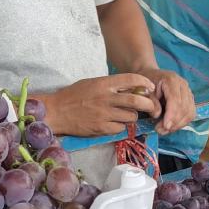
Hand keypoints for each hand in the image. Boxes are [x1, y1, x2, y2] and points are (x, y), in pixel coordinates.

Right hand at [42, 75, 160, 136]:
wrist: (56, 112)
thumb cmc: (73, 95)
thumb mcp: (91, 83)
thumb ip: (109, 85)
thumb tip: (130, 88)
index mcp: (104, 83)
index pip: (131, 80)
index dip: (144, 83)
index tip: (150, 87)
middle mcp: (106, 98)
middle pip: (136, 101)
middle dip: (148, 104)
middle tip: (151, 106)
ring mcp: (104, 114)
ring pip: (131, 116)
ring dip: (133, 116)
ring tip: (127, 115)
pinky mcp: (102, 128)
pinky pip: (120, 128)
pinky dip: (121, 126)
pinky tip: (114, 124)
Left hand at [140, 68, 195, 134]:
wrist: (151, 76)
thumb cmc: (146, 84)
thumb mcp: (144, 91)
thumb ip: (151, 102)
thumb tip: (157, 115)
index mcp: (172, 80)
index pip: (176, 100)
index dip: (172, 115)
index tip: (165, 127)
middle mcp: (183, 85)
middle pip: (185, 107)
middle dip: (174, 122)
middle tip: (160, 130)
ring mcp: (188, 92)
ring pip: (190, 112)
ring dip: (178, 124)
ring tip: (164, 130)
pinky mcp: (190, 99)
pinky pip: (190, 114)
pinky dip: (182, 123)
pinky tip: (171, 126)